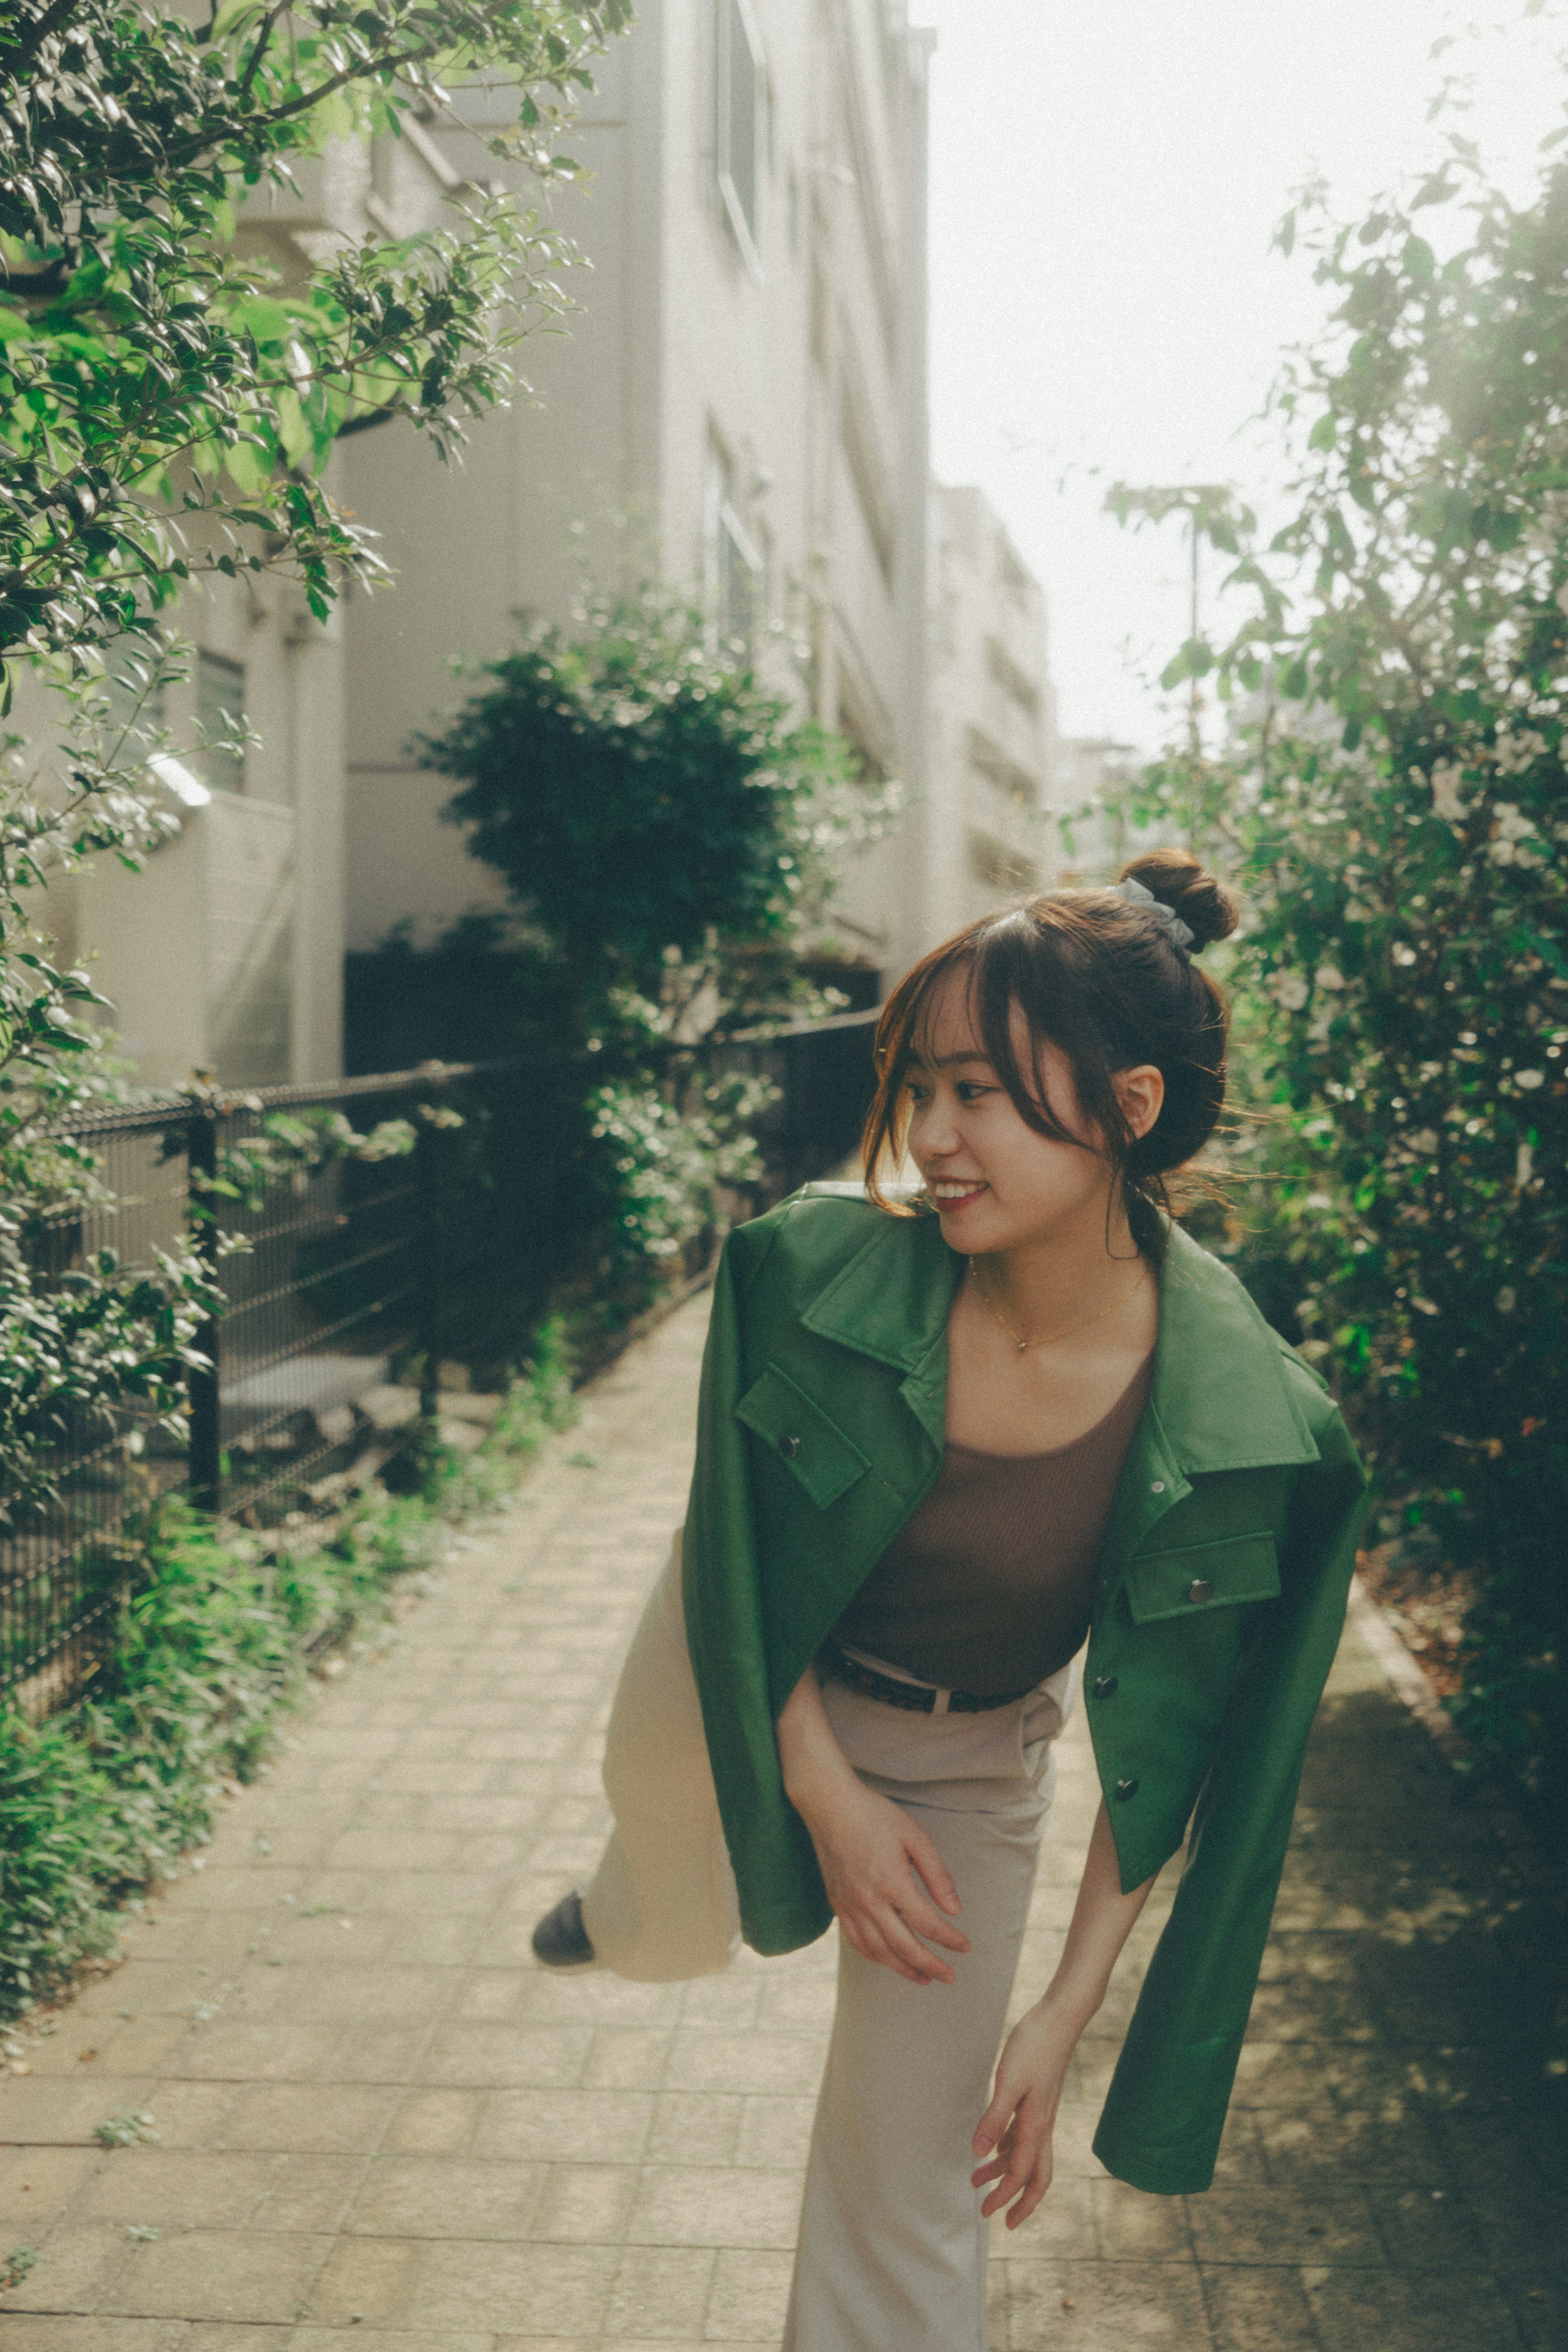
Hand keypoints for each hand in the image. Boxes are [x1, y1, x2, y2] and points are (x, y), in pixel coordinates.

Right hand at [794, 1769, 968, 1985]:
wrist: (829, 1805)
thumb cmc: (875, 1816)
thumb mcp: (915, 1837)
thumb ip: (936, 1875)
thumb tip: (955, 1909)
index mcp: (892, 1882)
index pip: (927, 1923)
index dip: (949, 1939)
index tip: (965, 1946)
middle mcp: (869, 1900)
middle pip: (904, 1947)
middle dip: (930, 1966)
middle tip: (950, 1977)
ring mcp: (850, 1905)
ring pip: (878, 1951)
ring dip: (903, 1969)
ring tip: (924, 1979)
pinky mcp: (837, 1904)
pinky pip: (857, 1942)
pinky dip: (875, 1957)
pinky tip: (889, 1960)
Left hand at [970, 1997, 1081, 2227]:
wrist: (1057, 2020)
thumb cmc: (1033, 2047)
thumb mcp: (1008, 2083)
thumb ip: (993, 2119)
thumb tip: (977, 2154)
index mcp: (1036, 2126)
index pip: (1020, 2173)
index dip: (1004, 2196)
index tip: (988, 2214)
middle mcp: (1042, 2126)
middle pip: (1035, 2176)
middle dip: (1018, 2200)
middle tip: (996, 2217)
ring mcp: (1041, 2114)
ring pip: (1027, 2156)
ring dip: (1004, 2172)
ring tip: (978, 2180)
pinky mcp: (1037, 2101)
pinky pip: (1023, 2136)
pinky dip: (1008, 2148)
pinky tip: (991, 2146)